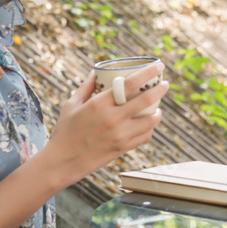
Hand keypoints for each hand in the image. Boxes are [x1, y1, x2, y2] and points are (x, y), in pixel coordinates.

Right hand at [45, 61, 166, 186]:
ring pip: (150, 121)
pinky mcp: (122, 149)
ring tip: (158, 107)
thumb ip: (86, 87)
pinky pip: (145, 136)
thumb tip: (95, 71)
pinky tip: (148, 124)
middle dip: (160, 89)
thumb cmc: (64, 131)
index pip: (130, 84)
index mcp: (99, 104)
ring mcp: (120, 135)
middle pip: (146, 100)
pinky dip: (150, 129)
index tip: (159, 65)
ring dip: (158, 112)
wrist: (61, 162)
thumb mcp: (71, 104)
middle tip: (165, 84)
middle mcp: (112, 118)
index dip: (148, 72)